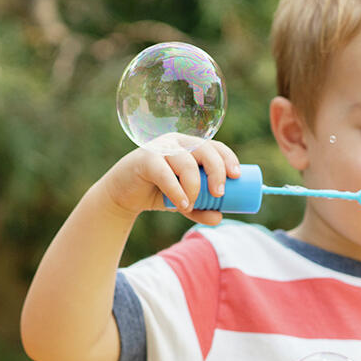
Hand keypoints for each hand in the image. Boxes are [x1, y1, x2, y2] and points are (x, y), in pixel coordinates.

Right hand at [96, 139, 240, 226]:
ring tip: (190, 206)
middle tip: (220, 194)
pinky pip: (165, 174)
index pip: (215, 146)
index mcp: (191, 146)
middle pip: (204, 149)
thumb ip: (201, 209)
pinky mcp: (145, 159)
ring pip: (186, 163)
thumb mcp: (184, 202)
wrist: (124, 195)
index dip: (228, 158)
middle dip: (216, 171)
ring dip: (194, 187)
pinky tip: (182, 204)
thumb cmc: (158, 192)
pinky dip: (177, 191)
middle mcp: (177, 142)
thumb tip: (219, 218)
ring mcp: (160, 148)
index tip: (236, 176)